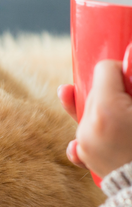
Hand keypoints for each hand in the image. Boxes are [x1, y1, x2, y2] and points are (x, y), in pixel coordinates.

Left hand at [58, 60, 131, 177]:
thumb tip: (131, 50)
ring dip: (106, 108)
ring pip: (89, 109)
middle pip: (95, 89)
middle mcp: (86, 125)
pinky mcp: (82, 155)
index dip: (123, 71)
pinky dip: (92, 128)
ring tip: (127, 121)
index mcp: (106, 110)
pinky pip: (80, 133)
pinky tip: (103, 129)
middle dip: (116, 90)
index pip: (104, 69)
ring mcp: (81, 142)